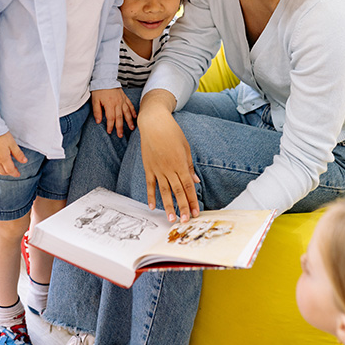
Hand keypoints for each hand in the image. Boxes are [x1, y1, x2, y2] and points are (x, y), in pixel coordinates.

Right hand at [0, 132, 26, 176]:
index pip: (10, 170)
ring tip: (5, 168)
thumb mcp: (12, 144)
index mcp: (3, 158)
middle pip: (2, 172)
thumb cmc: (1, 135)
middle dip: (9, 172)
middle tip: (13, 170)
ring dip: (0, 171)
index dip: (15, 173)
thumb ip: (18, 154)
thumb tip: (24, 161)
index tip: (18, 174)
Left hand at [91, 88, 135, 137]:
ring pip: (127, 112)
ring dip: (129, 121)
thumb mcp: (95, 100)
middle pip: (119, 117)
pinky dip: (133, 111)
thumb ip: (97, 111)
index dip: (110, 126)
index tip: (110, 132)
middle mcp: (117, 103)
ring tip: (131, 128)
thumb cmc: (99, 90)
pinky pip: (130, 105)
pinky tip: (134, 116)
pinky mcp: (125, 97)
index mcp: (109, 105)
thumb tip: (98, 121)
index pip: (111, 118)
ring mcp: (122, 100)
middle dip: (120, 127)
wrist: (105, 78)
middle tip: (120, 135)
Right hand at [138, 90, 199, 222]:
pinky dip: (151, 196)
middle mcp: (169, 169)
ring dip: (168, 206)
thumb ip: (189, 165)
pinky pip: (150, 184)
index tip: (196, 212)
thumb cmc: (172, 132)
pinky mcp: (148, 167)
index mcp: (180, 164)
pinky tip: (152, 206)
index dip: (192, 200)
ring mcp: (157, 169)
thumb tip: (195, 180)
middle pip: (178, 192)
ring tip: (171, 219)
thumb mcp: (185, 147)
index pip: (188, 186)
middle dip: (183, 207)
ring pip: (164, 191)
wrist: (154, 123)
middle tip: (186, 221)